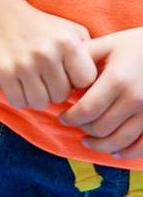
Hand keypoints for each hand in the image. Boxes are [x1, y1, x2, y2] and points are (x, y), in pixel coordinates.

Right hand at [0, 0, 97, 110]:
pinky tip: (20, 82)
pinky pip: (19, 102)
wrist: (1, 15)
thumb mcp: (71, 31)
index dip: (77, 80)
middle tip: (47, 75)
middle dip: (56, 89)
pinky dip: (20, 97)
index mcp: (66, 42)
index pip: (84, 82)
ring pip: (41, 102)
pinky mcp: (3, 73)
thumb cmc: (43, 28)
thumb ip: (90, 53)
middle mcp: (45, 53)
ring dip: (38, 95)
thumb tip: (101, 84)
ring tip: (34, 79)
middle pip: (62, 96)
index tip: (69, 72)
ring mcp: (23, 64)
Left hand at [59, 28, 142, 157]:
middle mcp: (134, 99)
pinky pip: (141, 147)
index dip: (70, 118)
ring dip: (100, 144)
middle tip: (74, 124)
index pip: (87, 110)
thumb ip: (83, 57)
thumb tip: (61, 74)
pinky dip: (126, 152)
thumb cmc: (134, 45)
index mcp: (117, 80)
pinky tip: (114, 149)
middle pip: (101, 128)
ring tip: (87, 140)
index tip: (62, 117)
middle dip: (82, 128)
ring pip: (119, 141)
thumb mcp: (107, 44)